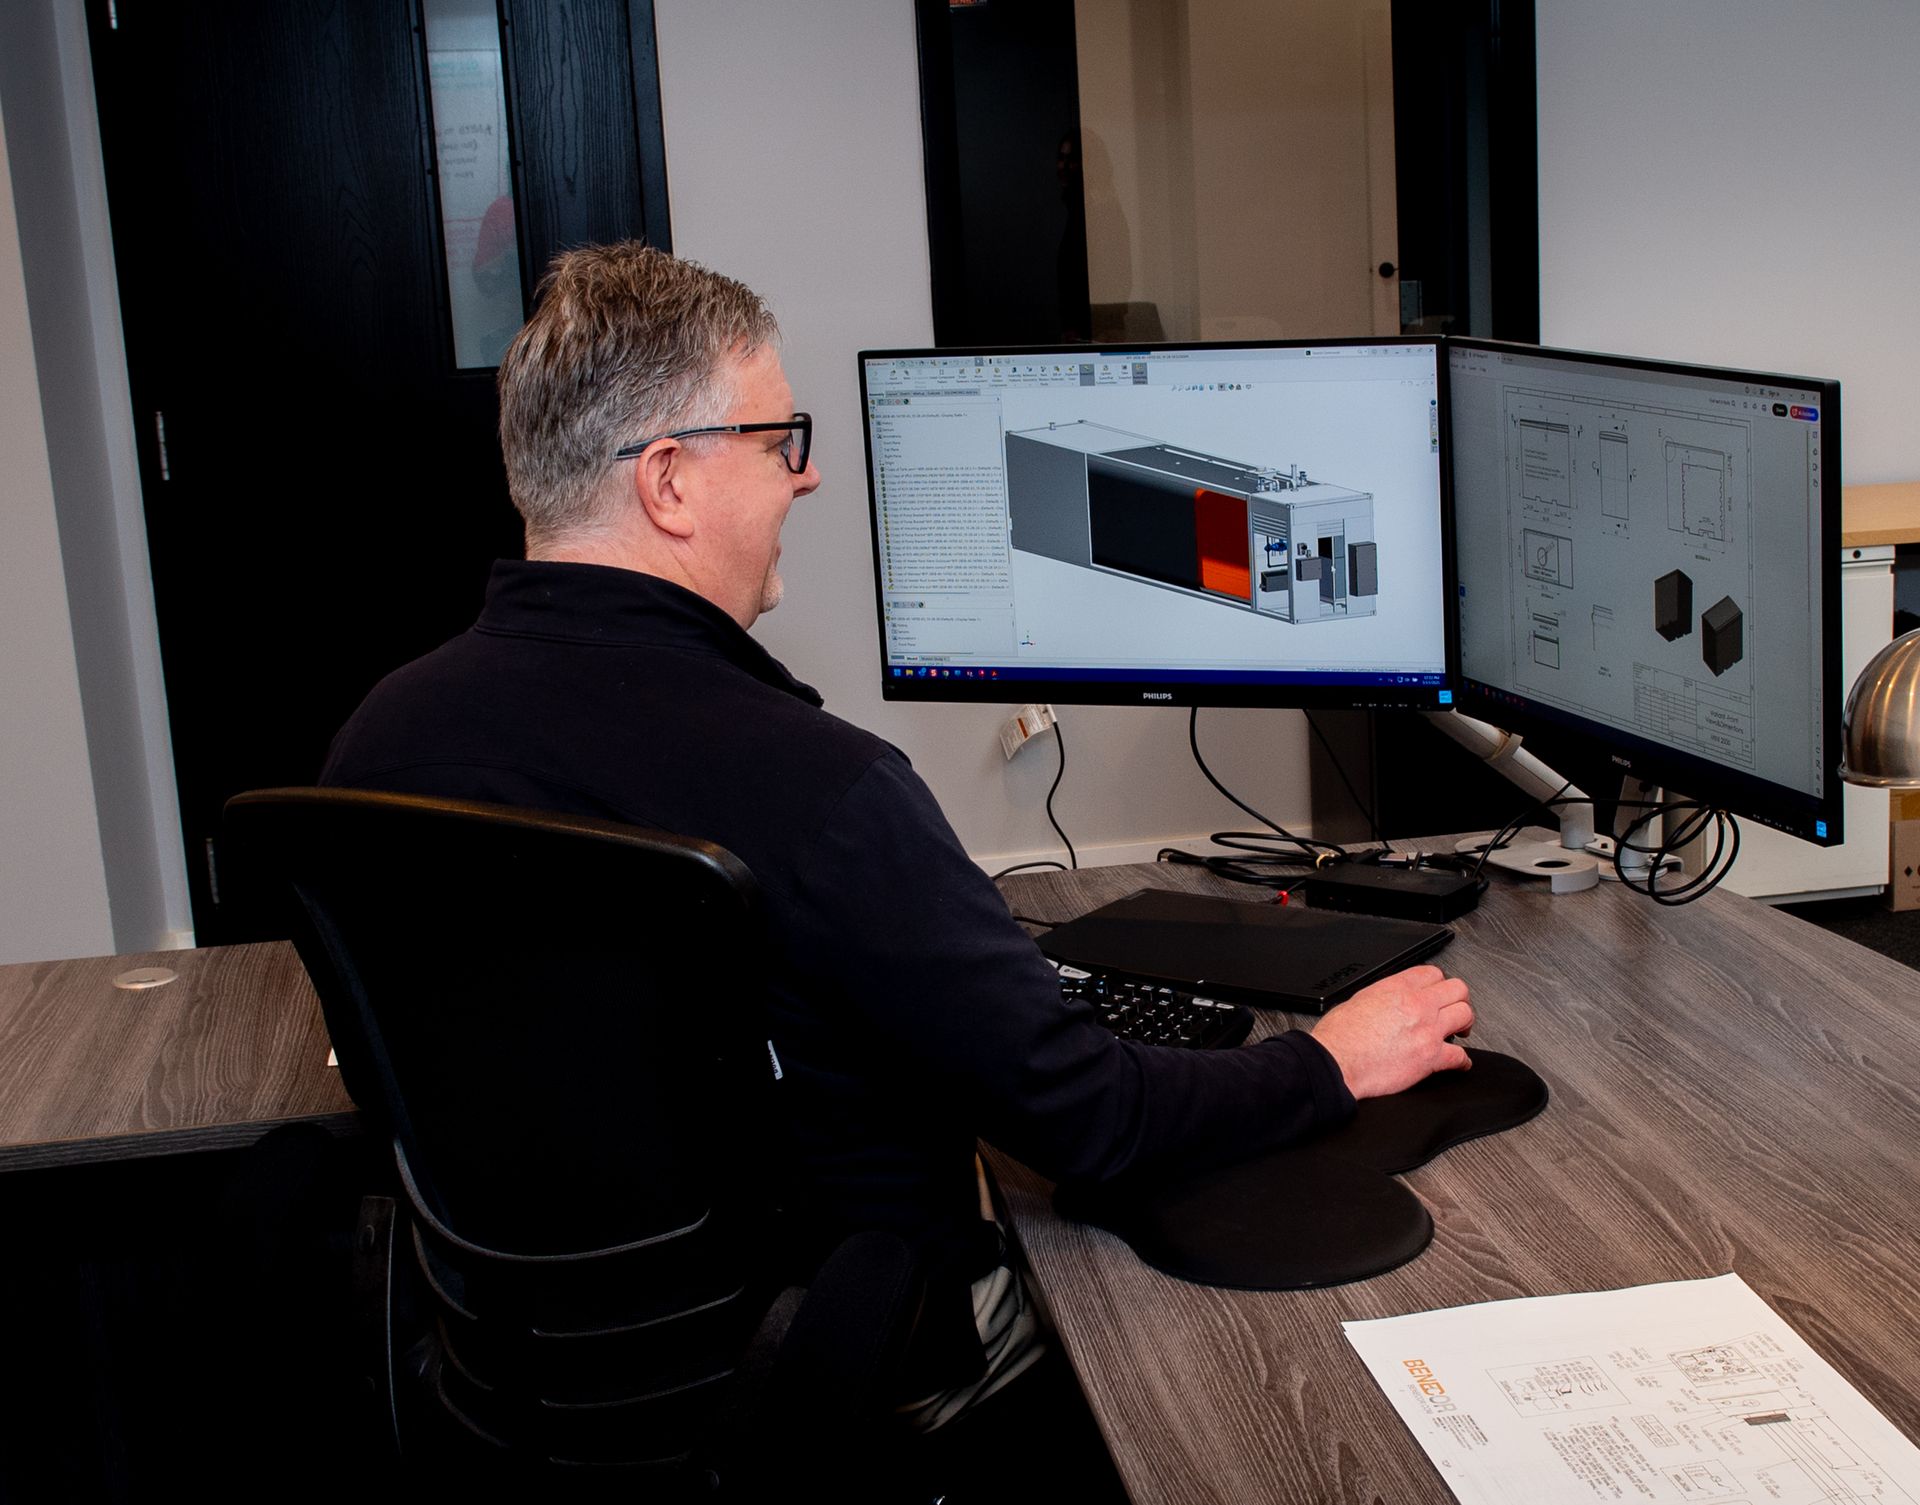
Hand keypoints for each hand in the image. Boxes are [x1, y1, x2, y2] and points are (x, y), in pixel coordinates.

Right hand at [1309, 963, 1472, 1099]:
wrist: (1337, 1062)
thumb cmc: (1339, 1037)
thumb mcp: (1357, 1000)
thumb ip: (1381, 997)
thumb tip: (1387, 1002)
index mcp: (1396, 988)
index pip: (1432, 973)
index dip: (1438, 983)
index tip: (1438, 991)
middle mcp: (1416, 1005)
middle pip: (1457, 989)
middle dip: (1458, 998)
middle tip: (1455, 1007)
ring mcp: (1427, 1030)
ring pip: (1465, 1015)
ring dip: (1465, 1024)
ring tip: (1460, 1031)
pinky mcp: (1431, 1057)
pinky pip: (1460, 1056)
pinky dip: (1462, 1061)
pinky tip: (1460, 1063)